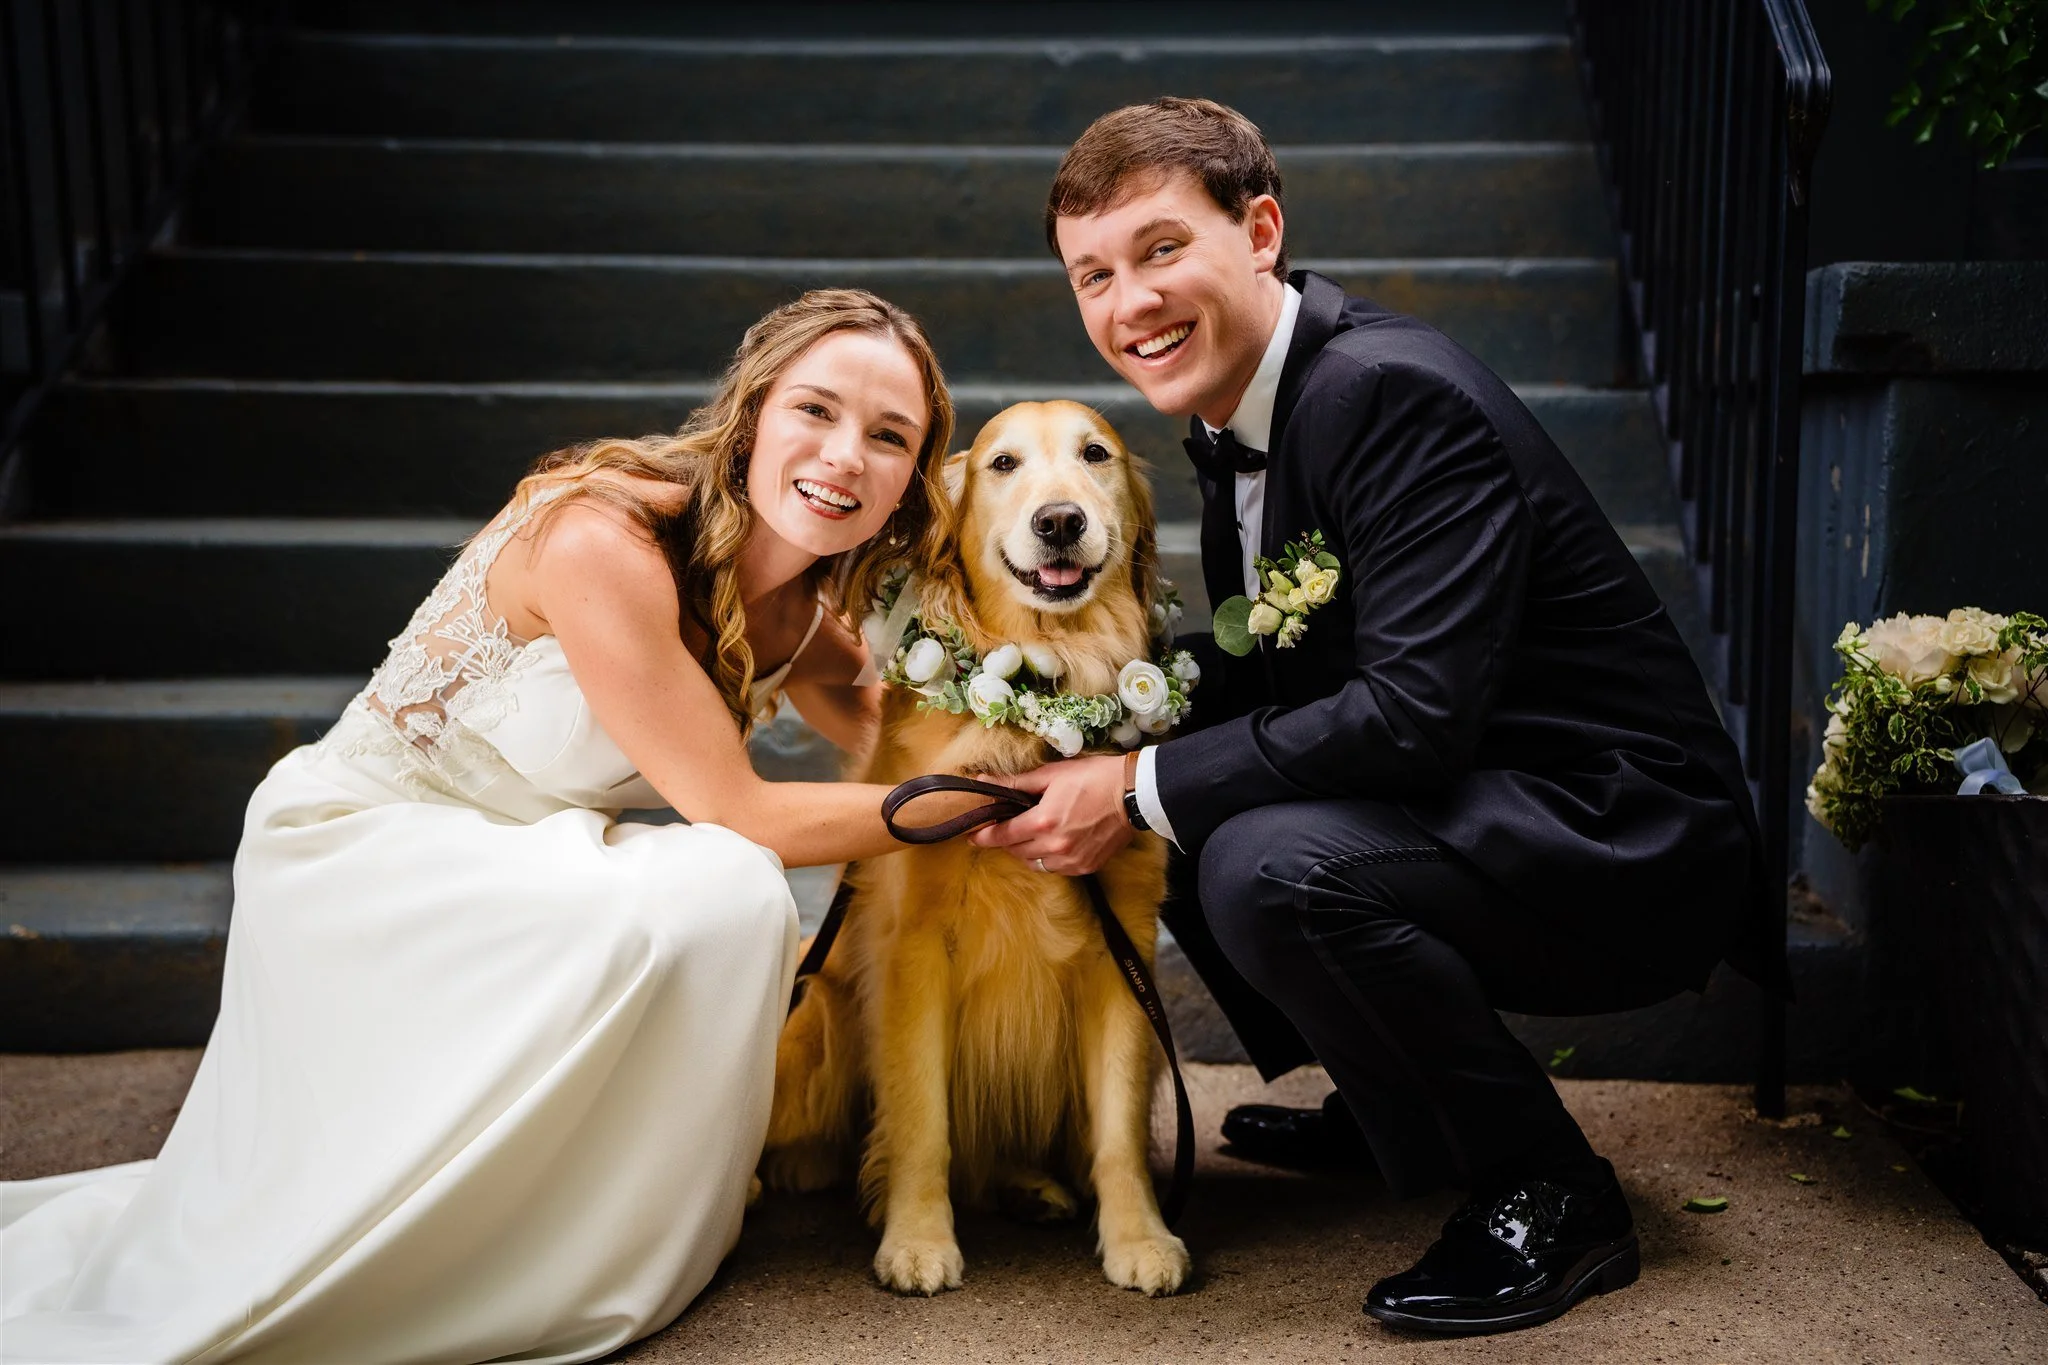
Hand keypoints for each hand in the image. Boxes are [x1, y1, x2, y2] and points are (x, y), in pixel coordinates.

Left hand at [969, 754, 1133, 875]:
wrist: (1133, 793)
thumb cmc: (1092, 777)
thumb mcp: (1051, 775)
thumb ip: (1015, 783)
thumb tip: (982, 781)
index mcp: (1043, 822)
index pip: (1002, 836)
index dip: (984, 836)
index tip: (973, 835)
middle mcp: (1054, 847)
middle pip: (1016, 851)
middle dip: (1005, 841)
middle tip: (1003, 828)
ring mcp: (1071, 860)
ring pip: (1034, 864)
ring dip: (1025, 851)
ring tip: (1027, 836)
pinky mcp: (1086, 867)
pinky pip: (1055, 869)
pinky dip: (1047, 859)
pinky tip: (1050, 844)